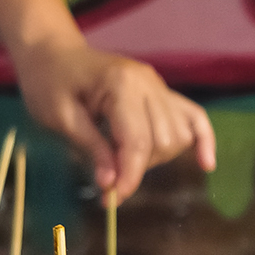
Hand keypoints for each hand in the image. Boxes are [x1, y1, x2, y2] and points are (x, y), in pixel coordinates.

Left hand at [12, 39, 216, 201]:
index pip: (138, 142)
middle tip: (107, 178)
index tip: (111, 201)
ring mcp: (158, 86)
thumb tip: (111, 184)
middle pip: (161, 142)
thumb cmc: (49, 83)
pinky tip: (206, 163)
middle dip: (137, 168)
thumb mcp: (59, 118)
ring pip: (177, 136)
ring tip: (123, 160)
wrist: (53, 53)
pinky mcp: (161, 92)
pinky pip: (194, 117)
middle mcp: (148, 83)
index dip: (128, 177)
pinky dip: (203, 140)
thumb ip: (91, 149)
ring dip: (156, 158)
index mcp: (121, 85)